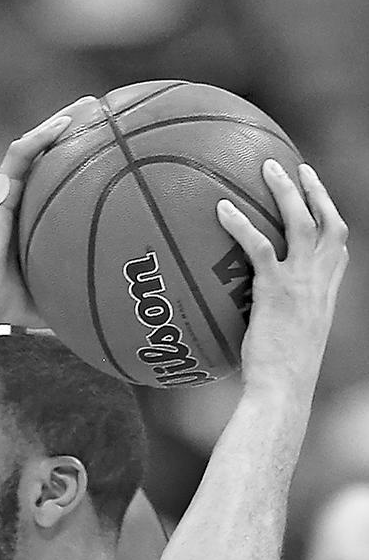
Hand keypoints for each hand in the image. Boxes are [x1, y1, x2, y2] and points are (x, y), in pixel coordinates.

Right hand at [0, 99, 95, 324]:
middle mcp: (14, 200)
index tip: (106, 154)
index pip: (54, 185)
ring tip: (89, 106)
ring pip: (33, 146)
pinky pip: (20, 152)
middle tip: (104, 120)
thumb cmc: (2, 305)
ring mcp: (3, 191)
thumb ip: (75, 296)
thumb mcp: (50, 298)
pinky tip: (67, 122)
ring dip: (60, 123)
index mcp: (25, 220)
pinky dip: (42, 135)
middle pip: (46, 158)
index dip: (76, 165)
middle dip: (73, 136)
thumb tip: (112, 315)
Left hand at [218, 160, 347, 396]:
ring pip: (302, 223)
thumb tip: (245, 313)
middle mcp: (321, 284)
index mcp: (326, 294)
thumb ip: (274, 318)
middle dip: (317, 192)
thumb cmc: (278, 378)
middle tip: (298, 168)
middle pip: (330, 224)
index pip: (338, 249)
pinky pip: (259, 246)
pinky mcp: (276, 290)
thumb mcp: (285, 341)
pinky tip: (221, 208)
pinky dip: (241, 224)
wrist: (282, 392)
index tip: (320, 200)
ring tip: (268, 166)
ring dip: (286, 191)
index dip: (331, 220)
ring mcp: (302, 284)